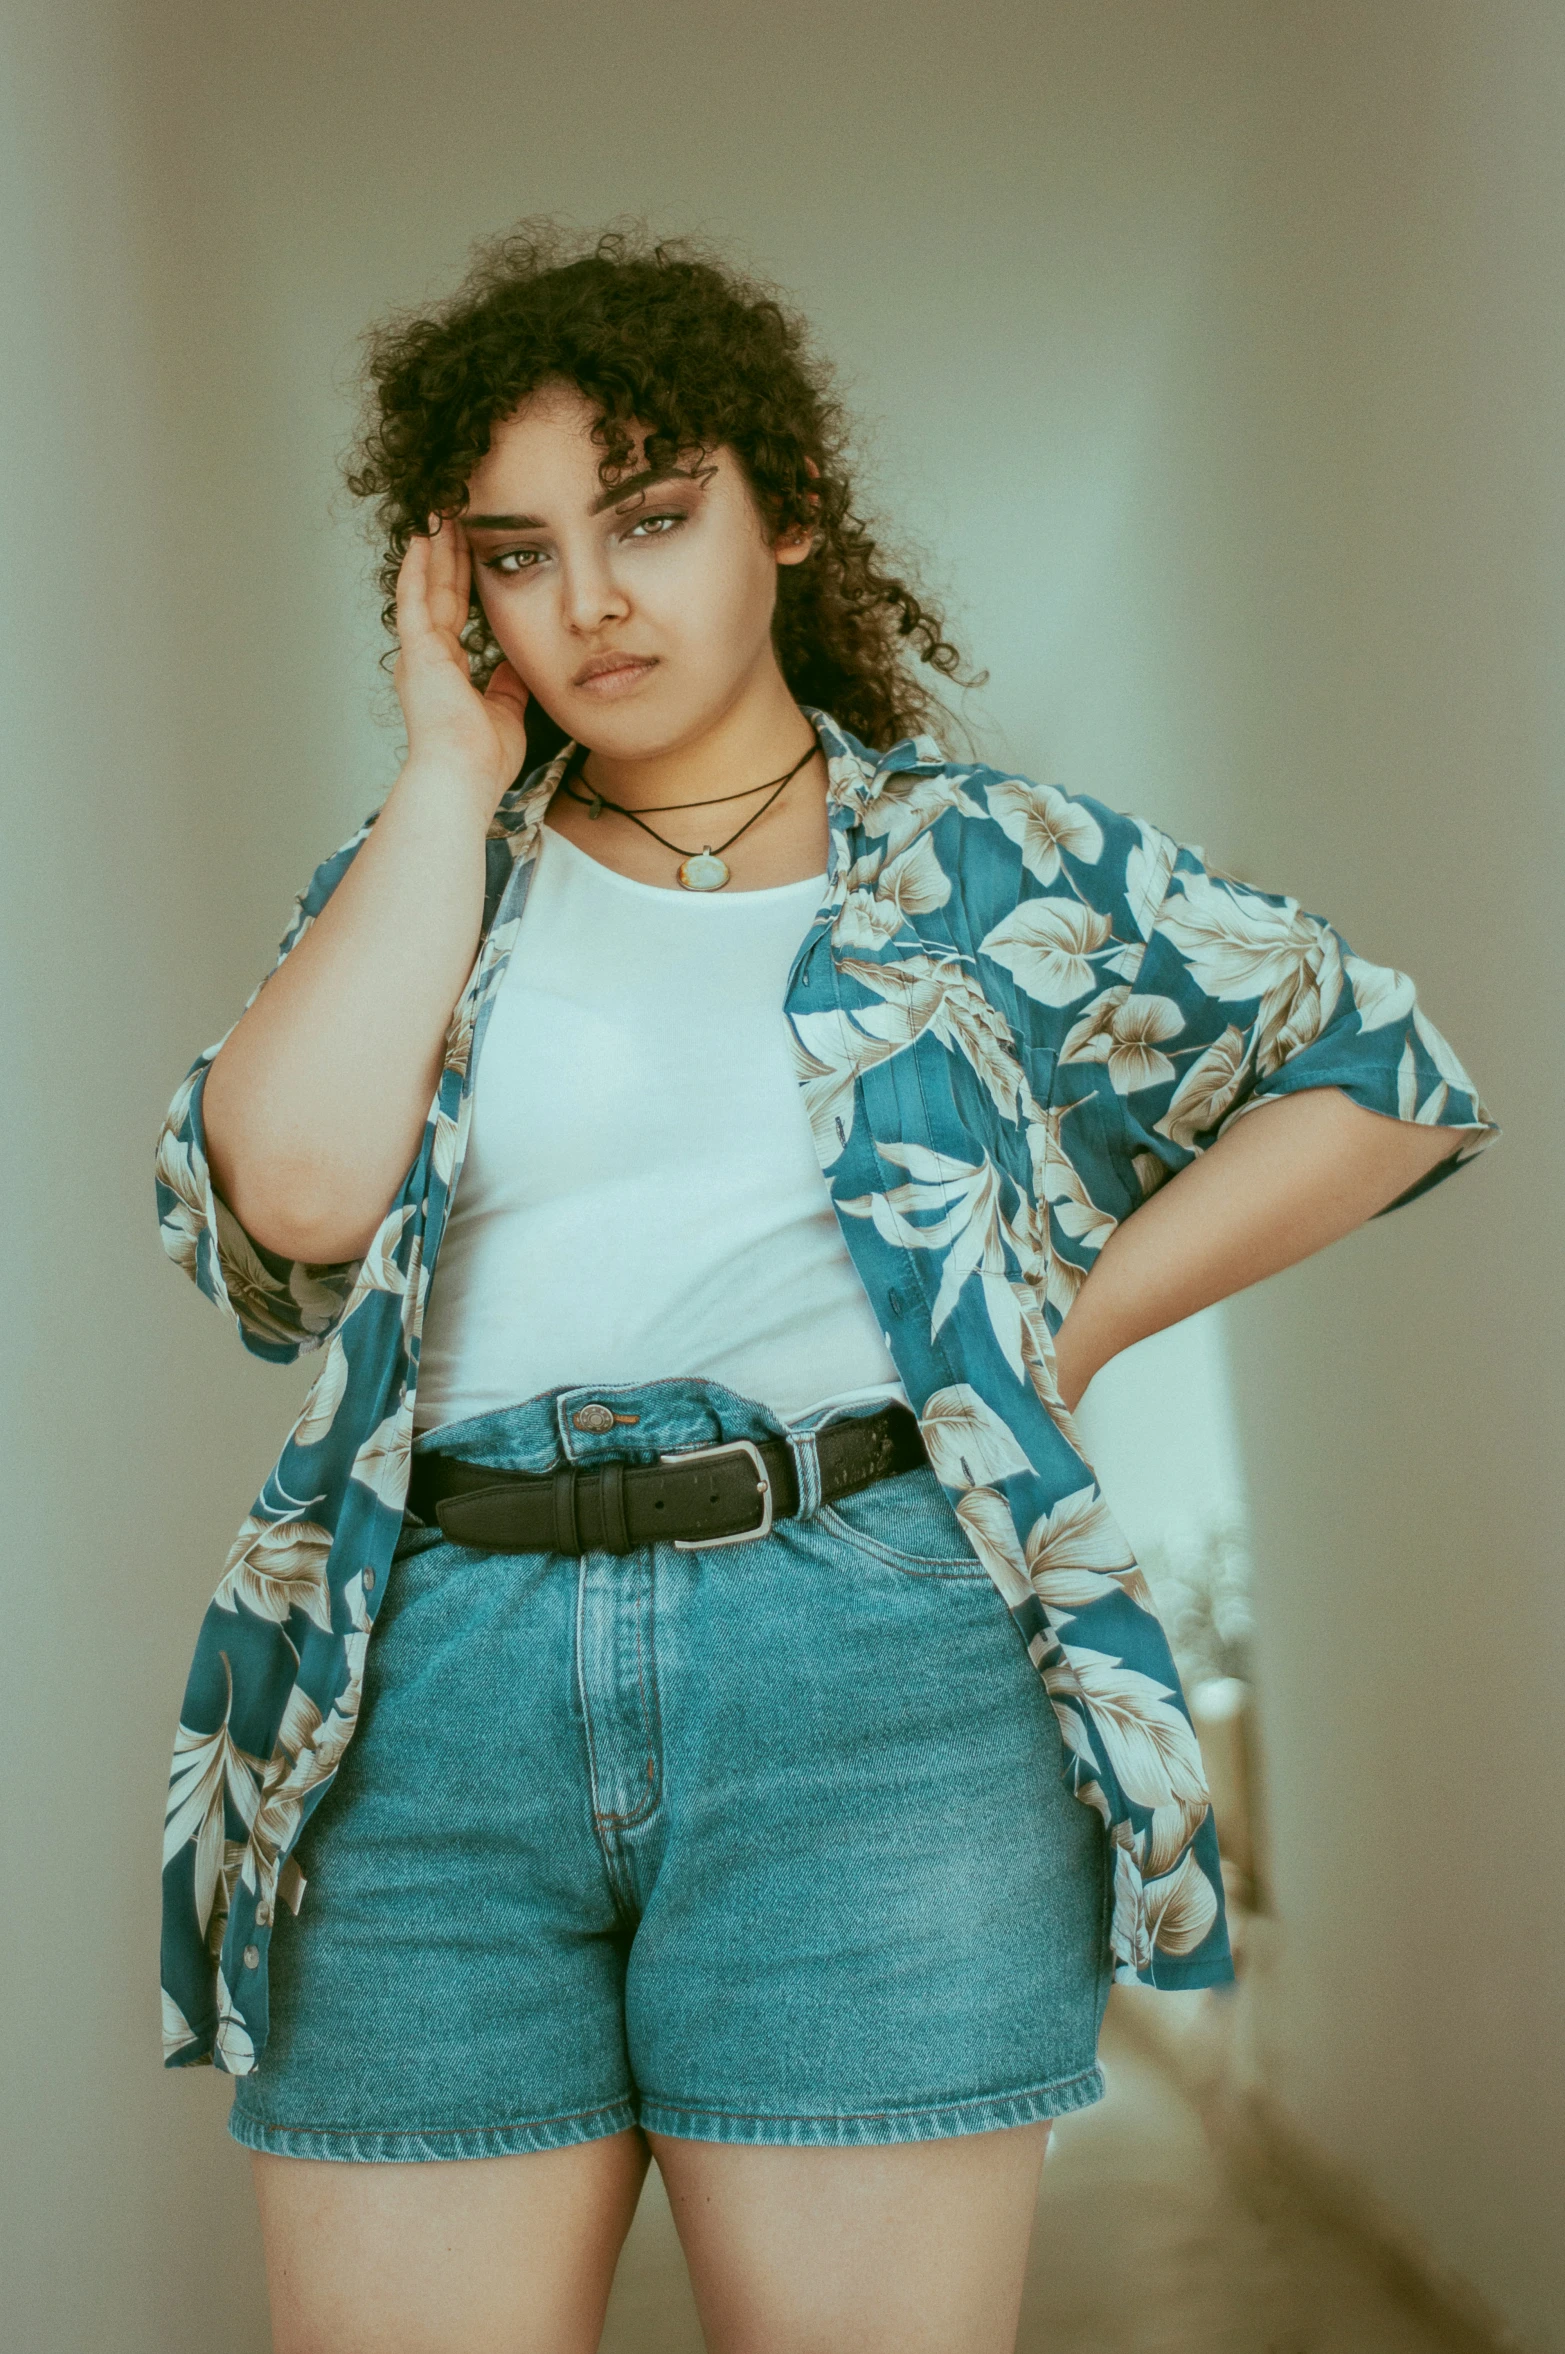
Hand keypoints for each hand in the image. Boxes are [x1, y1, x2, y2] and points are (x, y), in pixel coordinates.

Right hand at [392, 517, 529, 806]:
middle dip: (448, 553)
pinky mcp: (418, 652)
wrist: (464, 778)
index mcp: (446, 671)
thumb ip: (506, 686)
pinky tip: (423, 538)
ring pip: (427, 587)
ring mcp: (420, 653)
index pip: (456, 612)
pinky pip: (415, 600)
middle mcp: (428, 657)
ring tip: (439, 511)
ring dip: (433, 549)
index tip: (472, 548)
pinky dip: (418, 568)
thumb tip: (515, 668)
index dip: (463, 579)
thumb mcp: (505, 713)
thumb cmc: (482, 761)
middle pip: (440, 592)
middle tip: (454, 514)